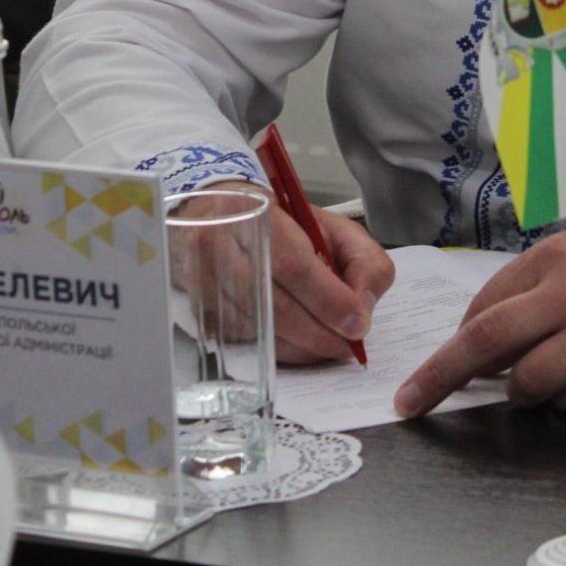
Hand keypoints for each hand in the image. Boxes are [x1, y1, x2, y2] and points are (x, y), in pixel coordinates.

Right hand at [171, 184, 394, 364]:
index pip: (294, 266)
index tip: (358, 324)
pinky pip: (249, 345)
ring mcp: (203, 283)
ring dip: (304, 348)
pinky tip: (301, 343)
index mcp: (256, 214)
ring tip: (330, 345)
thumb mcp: (335, 227)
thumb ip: (364, 260)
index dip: (329, 300)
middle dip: (320, 334)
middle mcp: (219, 247)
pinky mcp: (201, 314)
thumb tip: (364, 306)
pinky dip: (283, 351)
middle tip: (348, 345)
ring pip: (262, 332)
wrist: (223, 219)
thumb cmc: (285, 225)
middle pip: (276, 306)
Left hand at [394, 208, 565, 417]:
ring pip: (528, 382)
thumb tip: (485, 346)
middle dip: (441, 377)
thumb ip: (538, 293)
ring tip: (545, 385)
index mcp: (555, 257)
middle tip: (415, 401)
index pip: (483, 306)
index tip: (429, 373)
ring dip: (524, 395)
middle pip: (486, 341)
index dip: (452, 345)